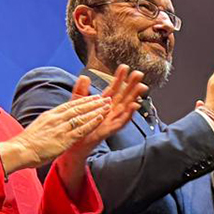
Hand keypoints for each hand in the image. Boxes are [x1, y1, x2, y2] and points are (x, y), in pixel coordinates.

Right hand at [0, 77, 110, 173]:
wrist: (20, 150)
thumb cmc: (27, 142)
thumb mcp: (39, 126)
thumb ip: (49, 122)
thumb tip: (54, 119)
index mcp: (50, 115)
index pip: (70, 104)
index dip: (84, 100)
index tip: (94, 96)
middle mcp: (56, 118)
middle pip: (78, 107)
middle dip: (94, 102)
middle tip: (106, 97)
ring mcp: (61, 128)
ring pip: (82, 116)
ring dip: (96, 110)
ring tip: (107, 105)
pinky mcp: (64, 139)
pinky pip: (81, 129)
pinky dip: (91, 123)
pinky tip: (100, 118)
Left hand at [52, 67, 143, 190]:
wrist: (72, 147)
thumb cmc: (76, 127)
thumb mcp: (76, 105)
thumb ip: (80, 91)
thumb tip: (84, 76)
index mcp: (103, 105)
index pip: (113, 89)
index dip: (119, 78)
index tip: (125, 67)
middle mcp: (110, 112)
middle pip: (123, 96)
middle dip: (132, 85)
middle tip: (139, 73)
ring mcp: (111, 122)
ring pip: (125, 108)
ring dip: (134, 98)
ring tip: (142, 87)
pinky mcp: (109, 131)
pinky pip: (121, 122)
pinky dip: (128, 114)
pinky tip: (135, 106)